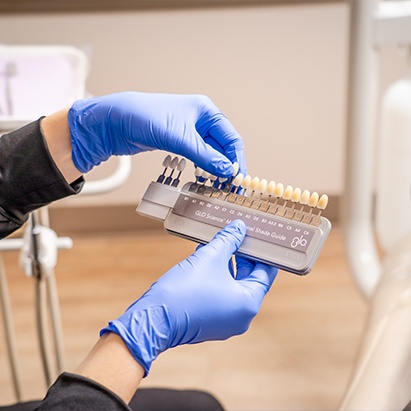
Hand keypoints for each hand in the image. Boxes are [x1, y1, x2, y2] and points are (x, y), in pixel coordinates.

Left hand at [68, 92, 245, 174]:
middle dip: (226, 166)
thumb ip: (205, 155)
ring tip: (218, 185)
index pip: (230, 138)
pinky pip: (197, 157)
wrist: (113, 121)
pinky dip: (202, 168)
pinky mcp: (177, 142)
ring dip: (215, 168)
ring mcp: (188, 131)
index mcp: (205, 111)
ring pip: (210, 153)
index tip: (237, 178)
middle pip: (222, 147)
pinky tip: (203, 178)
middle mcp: (199, 120)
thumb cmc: (143, 117)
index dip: (236, 159)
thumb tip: (227, 169)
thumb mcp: (179, 137)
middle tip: (229, 186)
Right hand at [100, 220, 277, 375]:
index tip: (257, 237)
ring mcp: (225, 322)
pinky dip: (216, 277)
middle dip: (241, 256)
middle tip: (236, 236)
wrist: (154, 319)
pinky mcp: (210, 321)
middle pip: (248, 279)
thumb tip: (239, 228)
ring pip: (232, 286)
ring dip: (226, 264)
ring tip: (218, 244)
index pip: (265, 273)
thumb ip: (228, 240)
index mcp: (248, 303)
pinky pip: (220, 295)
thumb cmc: (184, 291)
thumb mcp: (209, 257)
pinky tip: (205, 258)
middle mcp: (241, 317)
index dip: (262, 252)